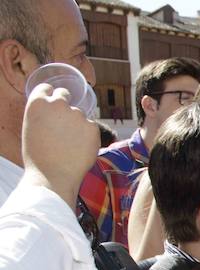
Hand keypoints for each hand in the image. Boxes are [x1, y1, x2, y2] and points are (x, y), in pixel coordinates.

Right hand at [21, 83, 98, 209]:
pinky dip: (89, 136)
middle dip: (66, 105)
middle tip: (65, 122)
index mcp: (37, 103)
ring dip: (78, 125)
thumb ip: (43, 116)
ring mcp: (77, 114)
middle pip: (65, 95)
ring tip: (69, 146)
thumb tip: (53, 111)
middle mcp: (58, 104)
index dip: (50, 96)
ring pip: (80, 115)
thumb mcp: (32, 129)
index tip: (53, 102)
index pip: (47, 89)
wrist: (52, 177)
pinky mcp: (93, 127)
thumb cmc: (39, 157)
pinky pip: (92, 128)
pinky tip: (80, 150)